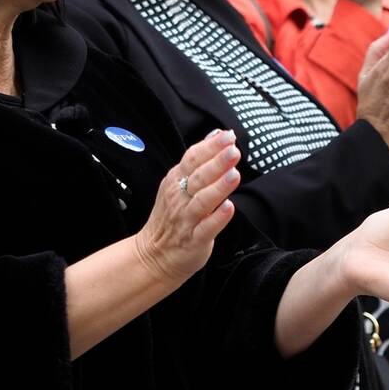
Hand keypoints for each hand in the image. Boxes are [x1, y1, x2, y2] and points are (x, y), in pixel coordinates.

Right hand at [134, 130, 240, 282]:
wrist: (154, 255)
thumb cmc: (172, 216)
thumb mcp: (179, 183)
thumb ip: (199, 160)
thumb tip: (217, 134)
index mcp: (176, 181)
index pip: (192, 158)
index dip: (210, 147)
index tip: (228, 136)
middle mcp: (179, 198)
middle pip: (198, 177)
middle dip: (217, 163)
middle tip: (234, 151)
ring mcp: (186, 219)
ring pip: (202, 201)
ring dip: (219, 188)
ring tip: (234, 175)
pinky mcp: (194, 240)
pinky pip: (206, 228)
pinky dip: (217, 218)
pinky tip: (229, 208)